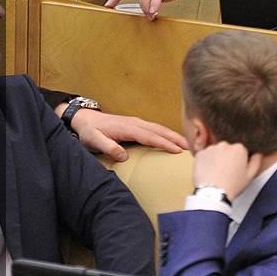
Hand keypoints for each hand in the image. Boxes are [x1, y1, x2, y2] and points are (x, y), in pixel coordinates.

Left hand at [58, 105, 188, 161]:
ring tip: (188, 144)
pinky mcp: (136, 125)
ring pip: (159, 128)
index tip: (177, 150)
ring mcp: (136, 122)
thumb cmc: (89, 131)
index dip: (164, 143)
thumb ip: (108, 147)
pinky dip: (166, 133)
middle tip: (192, 147)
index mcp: (127, 127)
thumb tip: (124, 156)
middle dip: (176, 138)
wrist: (84, 119)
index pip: (149, 136)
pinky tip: (173, 140)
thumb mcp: (94, 140)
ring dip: (173, 135)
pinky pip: (155, 129)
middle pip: (159, 130)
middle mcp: (135, 123)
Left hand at [192, 142, 262, 200]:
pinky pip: (204, 155)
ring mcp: (211, 148)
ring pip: (215, 151)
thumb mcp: (250, 176)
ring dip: (216, 158)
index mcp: (239, 148)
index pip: (241, 150)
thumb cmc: (232, 186)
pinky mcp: (200, 153)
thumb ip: (256, 161)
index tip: (237, 168)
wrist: (213, 193)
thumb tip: (258, 153)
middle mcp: (224, 144)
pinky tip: (209, 171)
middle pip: (227, 148)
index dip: (239, 159)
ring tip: (217, 172)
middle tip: (227, 171)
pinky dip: (206, 161)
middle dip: (227, 157)